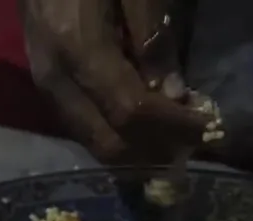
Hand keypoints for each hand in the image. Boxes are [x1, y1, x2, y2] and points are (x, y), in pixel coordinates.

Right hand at [19, 0, 214, 161]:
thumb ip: (153, 36)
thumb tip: (175, 93)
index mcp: (77, 48)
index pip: (129, 110)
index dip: (172, 126)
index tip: (208, 126)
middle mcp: (55, 79)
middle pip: (107, 142)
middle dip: (154, 151)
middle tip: (193, 140)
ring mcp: (45, 87)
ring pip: (93, 144)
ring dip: (137, 149)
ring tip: (174, 136)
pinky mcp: (45, 87)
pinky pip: (84, 129)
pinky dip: (119, 134)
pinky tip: (146, 123)